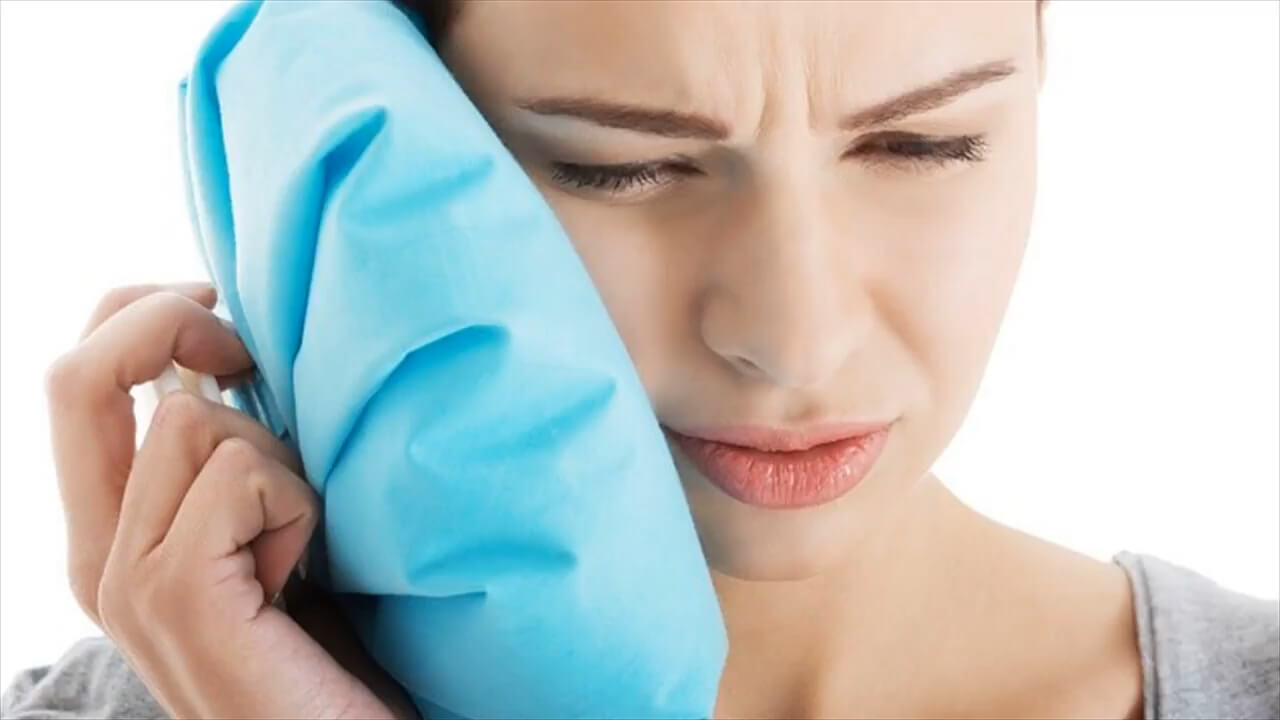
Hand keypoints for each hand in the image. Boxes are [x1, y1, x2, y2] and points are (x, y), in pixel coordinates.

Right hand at [45, 283, 417, 718]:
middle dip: (168, 327)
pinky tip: (303, 570)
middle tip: (249, 360)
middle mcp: (96, 555)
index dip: (138, 314)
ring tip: (297, 535)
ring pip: (191, 418)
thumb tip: (235, 355)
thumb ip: (230, 460)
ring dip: (276, 457)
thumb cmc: (326, 642)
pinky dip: (297, 502)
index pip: (75, 379)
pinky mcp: (176, 597)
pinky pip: (240, 470)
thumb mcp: (265, 531)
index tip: (223, 323)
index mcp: (111, 532)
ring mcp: (126, 581)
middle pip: (79, 375)